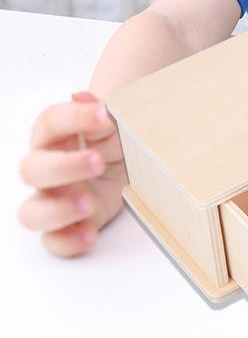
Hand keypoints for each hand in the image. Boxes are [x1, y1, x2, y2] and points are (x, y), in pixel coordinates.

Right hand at [18, 90, 127, 256]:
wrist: (126, 160)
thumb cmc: (112, 137)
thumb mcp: (113, 120)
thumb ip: (98, 111)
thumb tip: (81, 96)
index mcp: (55, 134)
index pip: (51, 123)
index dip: (75, 118)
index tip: (105, 114)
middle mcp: (46, 167)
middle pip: (32, 170)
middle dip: (64, 167)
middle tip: (98, 161)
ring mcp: (52, 198)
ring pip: (32, 212)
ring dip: (59, 210)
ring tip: (90, 202)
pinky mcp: (65, 225)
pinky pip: (53, 241)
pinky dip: (68, 241)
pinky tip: (90, 234)